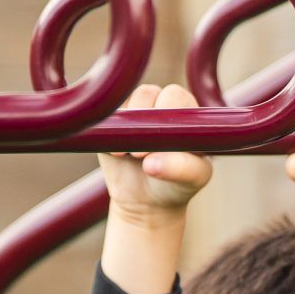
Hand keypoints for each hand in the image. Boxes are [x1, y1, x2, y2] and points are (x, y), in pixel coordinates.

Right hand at [97, 83, 212, 216]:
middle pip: (146, 92)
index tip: (162, 140)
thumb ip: (182, 168)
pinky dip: (106, 133)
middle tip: (142, 153)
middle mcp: (159, 105)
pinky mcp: (110, 125)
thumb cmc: (177, 184)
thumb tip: (152, 163)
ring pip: (123, 101)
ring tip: (128, 154)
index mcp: (185, 112)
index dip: (166, 113)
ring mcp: (133, 113)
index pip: (175, 95)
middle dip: (142, 119)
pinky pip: (103, 118)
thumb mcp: (192, 178)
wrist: (147, 201)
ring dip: (124, 126)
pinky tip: (115, 154)